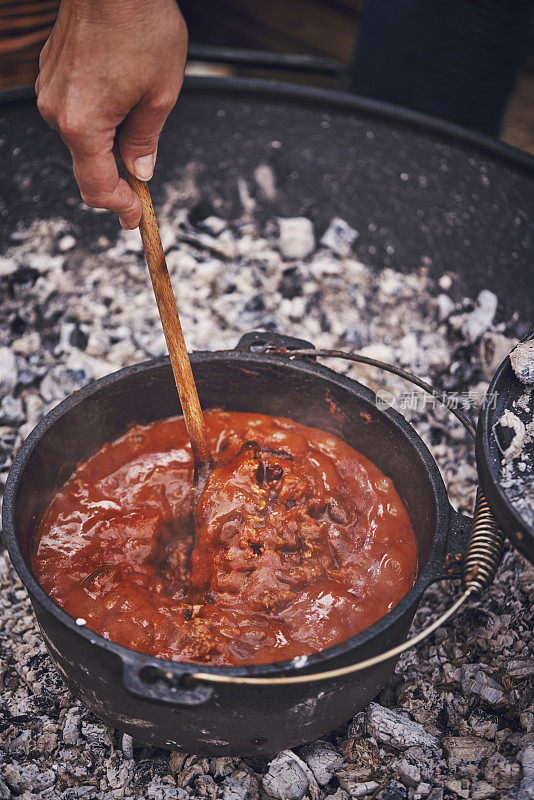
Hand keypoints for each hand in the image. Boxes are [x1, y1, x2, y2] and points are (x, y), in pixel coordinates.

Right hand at [36, 0, 187, 228]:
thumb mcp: (160, 94)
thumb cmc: (140, 24)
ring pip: (83, 134)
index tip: (134, 215)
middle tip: (145, 171)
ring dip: (110, 137)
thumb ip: (146, 140)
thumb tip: (140, 169)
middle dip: (118, 170)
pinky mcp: (50, 72)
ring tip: (139, 106)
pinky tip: (121, 90)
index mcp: (83, 124)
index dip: (119, 207)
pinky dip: (99, 113)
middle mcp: (57, 111)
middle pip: (88, 162)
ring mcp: (50, 89)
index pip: (97, 187)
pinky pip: (76, 108)